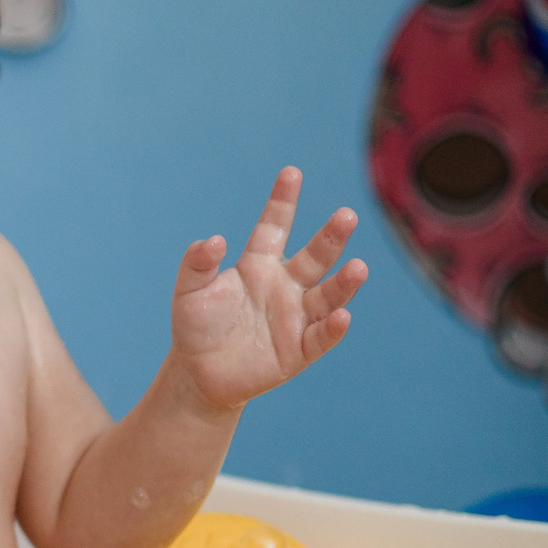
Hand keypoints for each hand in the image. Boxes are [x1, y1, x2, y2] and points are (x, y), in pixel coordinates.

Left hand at [169, 168, 367, 411]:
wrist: (199, 374)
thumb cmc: (195, 326)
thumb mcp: (188, 292)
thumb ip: (197, 264)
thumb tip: (214, 241)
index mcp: (258, 264)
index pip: (275, 226)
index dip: (283, 201)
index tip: (291, 173)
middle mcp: (285, 285)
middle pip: (314, 256)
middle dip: (331, 237)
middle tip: (347, 216)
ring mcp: (296, 316)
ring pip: (327, 295)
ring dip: (344, 282)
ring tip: (359, 267)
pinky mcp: (300, 350)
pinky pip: (322, 336)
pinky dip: (333, 327)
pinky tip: (342, 316)